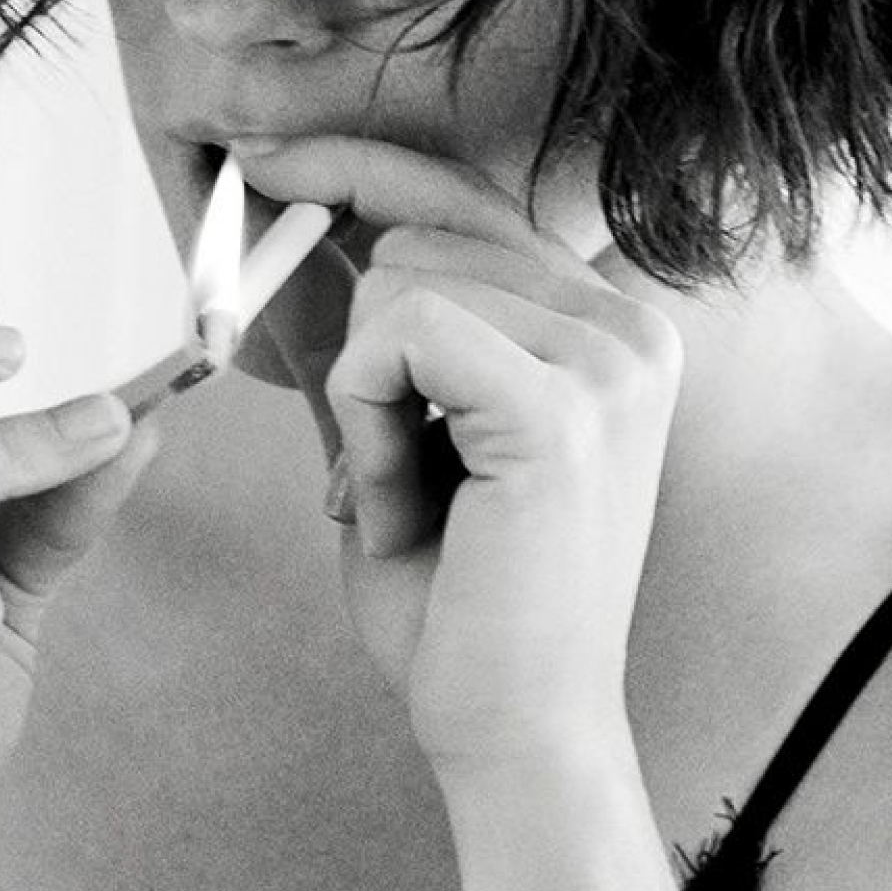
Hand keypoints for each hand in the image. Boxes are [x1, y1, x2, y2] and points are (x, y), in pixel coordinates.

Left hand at [229, 137, 683, 776]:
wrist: (516, 734)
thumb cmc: (463, 610)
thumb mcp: (412, 442)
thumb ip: (380, 339)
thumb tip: (303, 223)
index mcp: (611, 327)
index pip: (469, 198)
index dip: (357, 168)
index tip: (260, 156)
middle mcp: (630, 327)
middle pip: (420, 232)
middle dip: (364, 356)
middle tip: (396, 480)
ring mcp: (608, 361)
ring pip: (399, 282)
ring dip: (365, 400)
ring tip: (417, 503)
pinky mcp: (561, 406)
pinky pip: (398, 334)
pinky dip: (365, 417)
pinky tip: (398, 499)